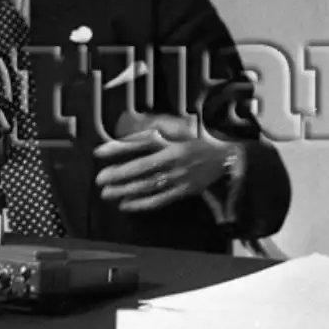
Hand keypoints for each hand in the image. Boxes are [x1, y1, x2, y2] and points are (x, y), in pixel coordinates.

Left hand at [92, 115, 231, 212]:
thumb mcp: (179, 125)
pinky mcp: (184, 191)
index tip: (99, 152)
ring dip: (126, 190)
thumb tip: (130, 124)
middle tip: (100, 179)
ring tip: (107, 193)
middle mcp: (174, 158)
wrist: (229, 156)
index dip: (118, 147)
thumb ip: (155, 124)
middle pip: (142, 167)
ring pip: (148, 185)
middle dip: (118, 174)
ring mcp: (179, 176)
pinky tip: (127, 204)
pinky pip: (160, 199)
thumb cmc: (201, 137)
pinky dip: (142, 203)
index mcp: (172, 139)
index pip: (140, 142)